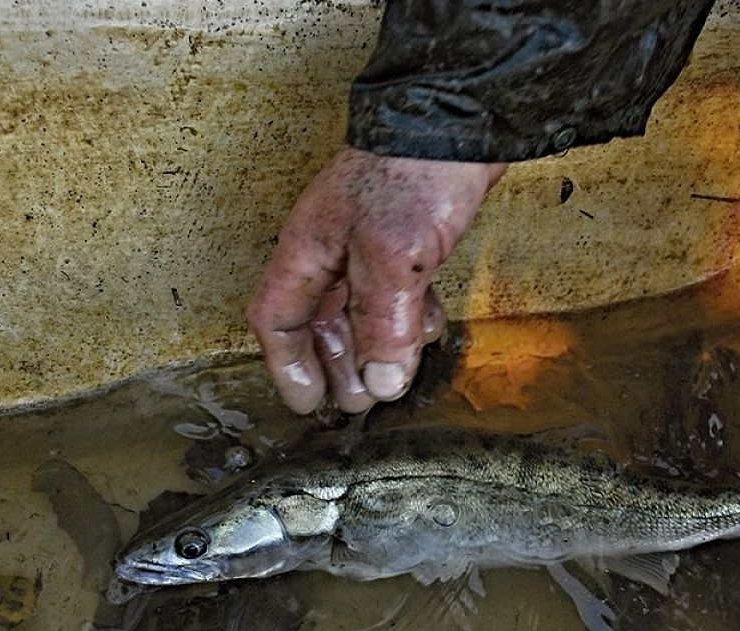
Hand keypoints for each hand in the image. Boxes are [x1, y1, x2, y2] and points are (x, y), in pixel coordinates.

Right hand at [247, 147, 506, 413]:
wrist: (462, 117)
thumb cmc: (413, 173)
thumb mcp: (391, 258)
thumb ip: (384, 323)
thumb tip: (381, 384)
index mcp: (306, 250)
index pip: (277, 320)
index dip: (288, 366)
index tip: (309, 404)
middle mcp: (331, 251)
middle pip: (319, 324)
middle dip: (338, 367)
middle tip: (360, 404)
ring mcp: (368, 245)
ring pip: (360, 313)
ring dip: (376, 349)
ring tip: (394, 378)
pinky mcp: (407, 241)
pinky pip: (396, 295)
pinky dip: (408, 320)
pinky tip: (428, 332)